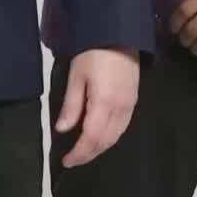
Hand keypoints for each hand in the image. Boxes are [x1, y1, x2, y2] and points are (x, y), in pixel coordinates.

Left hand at [54, 48, 140, 167]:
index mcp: (104, 104)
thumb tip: (62, 130)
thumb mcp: (76, 76)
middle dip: (89, 154)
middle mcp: (120, 109)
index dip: (79, 153)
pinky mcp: (134, 101)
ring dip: (100, 148)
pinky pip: (123, 127)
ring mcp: (130, 106)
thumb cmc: (93, 53)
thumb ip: (71, 105)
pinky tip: (100, 137)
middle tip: (73, 160)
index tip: (66, 161)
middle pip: (105, 141)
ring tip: (84, 152)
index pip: (91, 138)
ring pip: (116, 136)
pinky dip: (110, 138)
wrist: (119, 35)